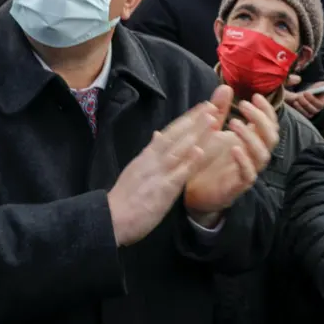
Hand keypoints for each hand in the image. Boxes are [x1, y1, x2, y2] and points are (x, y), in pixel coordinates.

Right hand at [106, 87, 226, 245]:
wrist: (111, 218)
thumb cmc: (124, 198)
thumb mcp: (135, 169)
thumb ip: (149, 153)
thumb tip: (157, 135)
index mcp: (147, 155)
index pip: (170, 132)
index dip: (187, 119)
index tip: (202, 108)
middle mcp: (153, 160)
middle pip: (177, 135)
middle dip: (195, 120)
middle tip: (212, 105)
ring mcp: (158, 173)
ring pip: (180, 149)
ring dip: (196, 134)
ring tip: (212, 120)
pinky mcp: (162, 190)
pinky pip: (178, 174)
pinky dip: (189, 162)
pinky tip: (200, 151)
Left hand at [184, 94, 279, 222]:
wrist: (193, 189)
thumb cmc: (207, 159)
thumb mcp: (211, 130)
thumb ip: (219, 110)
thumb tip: (226, 86)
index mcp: (250, 141)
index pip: (269, 124)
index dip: (267, 110)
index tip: (255, 95)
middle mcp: (253, 155)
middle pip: (272, 137)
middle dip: (261, 119)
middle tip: (244, 105)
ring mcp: (247, 170)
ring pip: (262, 155)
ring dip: (251, 137)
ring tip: (234, 123)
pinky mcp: (237, 186)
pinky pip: (248, 175)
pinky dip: (243, 161)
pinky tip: (234, 148)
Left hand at [284, 79, 323, 119]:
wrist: (307, 94)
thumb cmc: (317, 89)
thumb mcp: (323, 85)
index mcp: (323, 103)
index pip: (319, 104)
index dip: (312, 100)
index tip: (306, 92)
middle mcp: (317, 110)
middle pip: (313, 110)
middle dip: (306, 103)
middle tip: (299, 96)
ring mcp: (311, 113)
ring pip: (307, 113)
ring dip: (301, 107)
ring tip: (296, 99)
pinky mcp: (304, 114)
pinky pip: (301, 115)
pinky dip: (297, 110)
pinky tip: (294, 103)